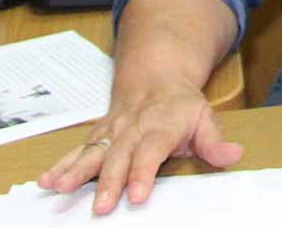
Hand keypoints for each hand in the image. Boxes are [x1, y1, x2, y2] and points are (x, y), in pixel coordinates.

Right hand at [37, 78, 243, 214]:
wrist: (156, 74)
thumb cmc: (182, 105)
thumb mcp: (206, 117)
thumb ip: (215, 141)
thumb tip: (234, 154)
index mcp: (161, 124)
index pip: (151, 149)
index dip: (143, 172)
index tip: (136, 196)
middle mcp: (132, 127)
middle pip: (118, 155)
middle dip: (108, 181)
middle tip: (100, 207)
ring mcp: (112, 130)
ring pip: (92, 151)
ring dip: (75, 171)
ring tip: (59, 188)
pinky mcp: (98, 135)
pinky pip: (78, 150)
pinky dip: (61, 164)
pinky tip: (47, 180)